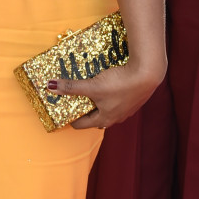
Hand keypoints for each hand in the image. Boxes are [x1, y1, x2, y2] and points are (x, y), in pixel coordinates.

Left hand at [47, 61, 164, 130]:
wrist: (148, 74)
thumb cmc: (120, 84)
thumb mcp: (92, 86)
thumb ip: (71, 87)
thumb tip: (50, 86)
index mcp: (105, 119)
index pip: (82, 124)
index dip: (71, 118)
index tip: (62, 111)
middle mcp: (117, 118)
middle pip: (95, 117)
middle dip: (85, 109)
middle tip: (74, 99)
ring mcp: (127, 109)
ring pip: (108, 108)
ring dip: (99, 101)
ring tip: (90, 90)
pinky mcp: (135, 97)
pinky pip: (118, 99)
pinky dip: (111, 94)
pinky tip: (110, 84)